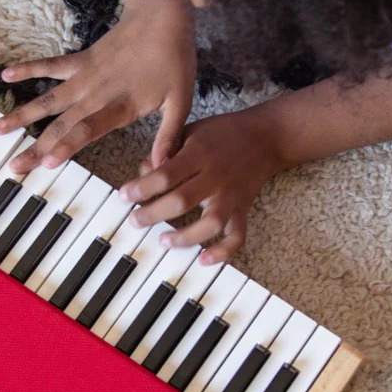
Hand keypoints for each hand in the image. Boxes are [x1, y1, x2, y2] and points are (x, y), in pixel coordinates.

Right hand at [0, 0, 197, 173]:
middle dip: (36, 147)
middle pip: (60, 124)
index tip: (46, 164)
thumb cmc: (173, 58)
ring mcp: (84, 76)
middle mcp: (95, 93)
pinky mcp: (81, 61)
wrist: (160, 13)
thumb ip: (168, 135)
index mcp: (120, 106)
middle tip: (14, 166)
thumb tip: (161, 166)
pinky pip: (49, 66)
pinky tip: (5, 76)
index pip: (86, 130)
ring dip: (21, 115)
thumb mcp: (181, 100)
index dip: (66, 147)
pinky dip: (27, 69)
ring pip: (47, 100)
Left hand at [119, 108, 286, 263]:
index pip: (166, 174)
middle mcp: (216, 177)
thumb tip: (143, 173)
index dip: (142, 187)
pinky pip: (237, 236)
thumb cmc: (223, 133)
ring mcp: (231, 196)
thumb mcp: (191, 131)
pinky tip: (203, 260)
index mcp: (200, 153)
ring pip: (210, 223)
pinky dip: (223, 252)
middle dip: (153, 214)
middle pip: (182, 200)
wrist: (267, 136)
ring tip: (164, 240)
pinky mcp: (243, 209)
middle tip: (135, 221)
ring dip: (185, 236)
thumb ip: (167, 150)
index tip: (124, 195)